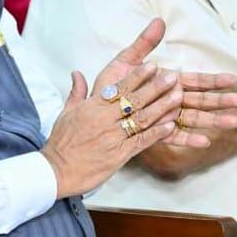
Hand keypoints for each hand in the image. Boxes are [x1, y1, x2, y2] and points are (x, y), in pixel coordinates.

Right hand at [41, 19, 236, 197]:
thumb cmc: (61, 142)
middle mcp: (104, 120)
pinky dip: (157, 133)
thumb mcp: (66, 113)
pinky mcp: (120, 155)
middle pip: (134, 100)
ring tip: (178, 96)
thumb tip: (77, 73)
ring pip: (142, 119)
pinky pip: (142, 141)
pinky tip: (171, 125)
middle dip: (155, 87)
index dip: (137, 77)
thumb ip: (77, 93)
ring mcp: (114, 137)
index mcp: (92, 107)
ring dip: (162, 107)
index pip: (118, 88)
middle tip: (173, 77)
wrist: (57, 170)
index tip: (152, 66)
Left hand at [90, 19, 236, 147]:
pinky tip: (205, 141)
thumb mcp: (125, 61)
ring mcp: (164, 117)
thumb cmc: (110, 84)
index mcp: (166, 82)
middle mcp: (168, 100)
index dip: (213, 80)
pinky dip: (188, 138)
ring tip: (233, 122)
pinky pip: (173, 137)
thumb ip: (143, 43)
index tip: (233, 79)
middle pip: (199, 100)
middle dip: (219, 101)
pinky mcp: (154, 132)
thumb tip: (158, 20)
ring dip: (212, 120)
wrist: (92, 109)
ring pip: (192, 118)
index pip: (195, 80)